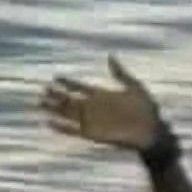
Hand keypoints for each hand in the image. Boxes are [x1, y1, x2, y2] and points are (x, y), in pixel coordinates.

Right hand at [38, 54, 161, 150]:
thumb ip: (121, 73)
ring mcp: (92, 121)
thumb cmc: (148, 111)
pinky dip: (61, 127)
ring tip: (39, 104)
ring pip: (67, 114)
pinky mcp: (93, 134)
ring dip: (54, 109)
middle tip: (43, 90)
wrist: (152, 132)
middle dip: (56, 95)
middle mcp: (94, 108)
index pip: (80, 87)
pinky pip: (73, 130)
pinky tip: (49, 122)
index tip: (55, 77)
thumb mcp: (135, 88)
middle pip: (70, 100)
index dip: (68, 83)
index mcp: (103, 95)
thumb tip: (110, 56)